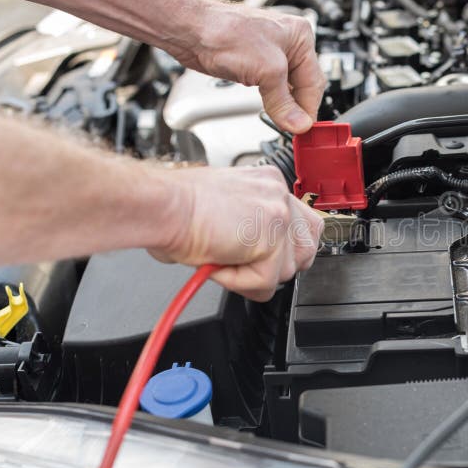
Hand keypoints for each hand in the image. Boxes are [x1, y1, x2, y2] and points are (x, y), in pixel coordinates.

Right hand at [151, 165, 322, 300]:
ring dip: (254, 276)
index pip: (302, 224)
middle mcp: (277, 194)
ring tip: (224, 260)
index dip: (282, 249)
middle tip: (241, 265)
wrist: (161, 206)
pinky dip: (239, 283)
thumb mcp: (226, 211)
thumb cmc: (176, 208)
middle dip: (276, 266)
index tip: (261, 257)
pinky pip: (266, 282)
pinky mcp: (271, 240)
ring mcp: (278, 215)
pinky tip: (219, 264)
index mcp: (268, 184)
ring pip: (288, 270)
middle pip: (305, 247)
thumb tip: (254, 254)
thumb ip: (251, 228)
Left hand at [173, 1, 325, 133]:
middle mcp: (288, 44)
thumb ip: (284, 101)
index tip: (304, 130)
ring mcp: (271, 54)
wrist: (191, 32)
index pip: (314, 82)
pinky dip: (272, 101)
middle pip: (303, 86)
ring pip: (287, 89)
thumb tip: (298, 123)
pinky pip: (272, 88)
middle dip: (297, 108)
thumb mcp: (266, 71)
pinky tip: (269, 109)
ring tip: (282, 121)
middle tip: (293, 129)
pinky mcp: (255, 64)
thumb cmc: (224, 33)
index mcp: (300, 37)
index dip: (309, 109)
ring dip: (284, 106)